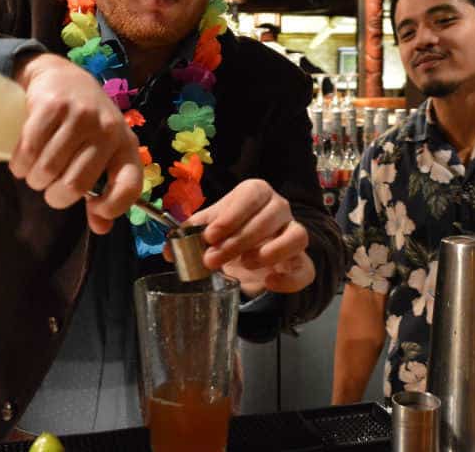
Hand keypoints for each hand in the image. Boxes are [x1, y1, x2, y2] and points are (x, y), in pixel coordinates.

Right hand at [10, 53, 141, 233]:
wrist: (62, 76)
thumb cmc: (84, 123)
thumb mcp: (101, 153)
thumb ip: (104, 190)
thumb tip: (101, 228)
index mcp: (126, 145)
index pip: (130, 185)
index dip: (112, 207)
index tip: (93, 209)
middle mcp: (108, 130)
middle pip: (76, 184)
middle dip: (54, 196)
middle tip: (47, 187)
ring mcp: (81, 115)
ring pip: (49, 169)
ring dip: (34, 179)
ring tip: (33, 172)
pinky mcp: (53, 105)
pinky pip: (29, 149)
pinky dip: (20, 163)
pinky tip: (21, 161)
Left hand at [176, 179, 314, 297]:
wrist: (248, 254)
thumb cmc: (227, 233)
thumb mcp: (207, 230)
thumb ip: (188, 236)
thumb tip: (168, 250)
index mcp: (255, 192)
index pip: (250, 195)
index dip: (231, 215)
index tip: (210, 236)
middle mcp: (279, 208)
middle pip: (270, 216)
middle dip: (239, 240)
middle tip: (213, 260)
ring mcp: (294, 232)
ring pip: (296, 236)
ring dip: (270, 251)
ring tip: (244, 265)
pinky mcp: (301, 260)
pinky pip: (305, 267)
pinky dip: (289, 278)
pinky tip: (269, 282)